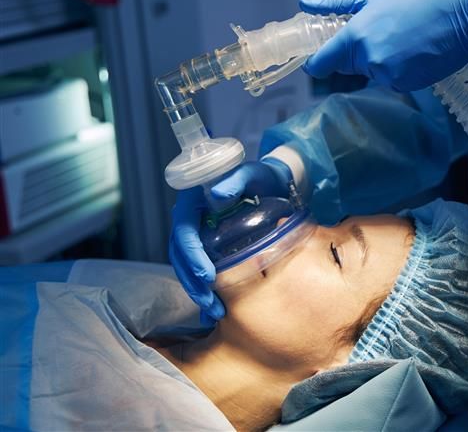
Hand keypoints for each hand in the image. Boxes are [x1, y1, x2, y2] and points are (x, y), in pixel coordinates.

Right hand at [168, 159, 292, 323]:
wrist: (271, 182)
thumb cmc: (261, 175)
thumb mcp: (252, 173)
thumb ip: (236, 180)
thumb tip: (218, 197)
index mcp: (193, 202)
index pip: (184, 230)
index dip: (192, 254)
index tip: (207, 275)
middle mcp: (190, 219)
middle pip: (180, 254)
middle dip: (192, 281)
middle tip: (210, 303)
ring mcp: (197, 233)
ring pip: (186, 265)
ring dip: (197, 290)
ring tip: (214, 311)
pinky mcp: (208, 245)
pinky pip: (199, 268)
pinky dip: (205, 288)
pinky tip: (215, 307)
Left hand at [300, 0, 467, 91]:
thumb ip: (338, 2)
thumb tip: (305, 4)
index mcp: (358, 35)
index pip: (322, 62)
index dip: (316, 61)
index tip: (315, 57)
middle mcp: (371, 60)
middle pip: (350, 65)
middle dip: (358, 51)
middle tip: (382, 28)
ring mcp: (391, 75)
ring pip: (374, 72)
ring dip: (382, 59)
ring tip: (405, 35)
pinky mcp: (410, 84)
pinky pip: (393, 78)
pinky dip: (400, 67)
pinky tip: (416, 48)